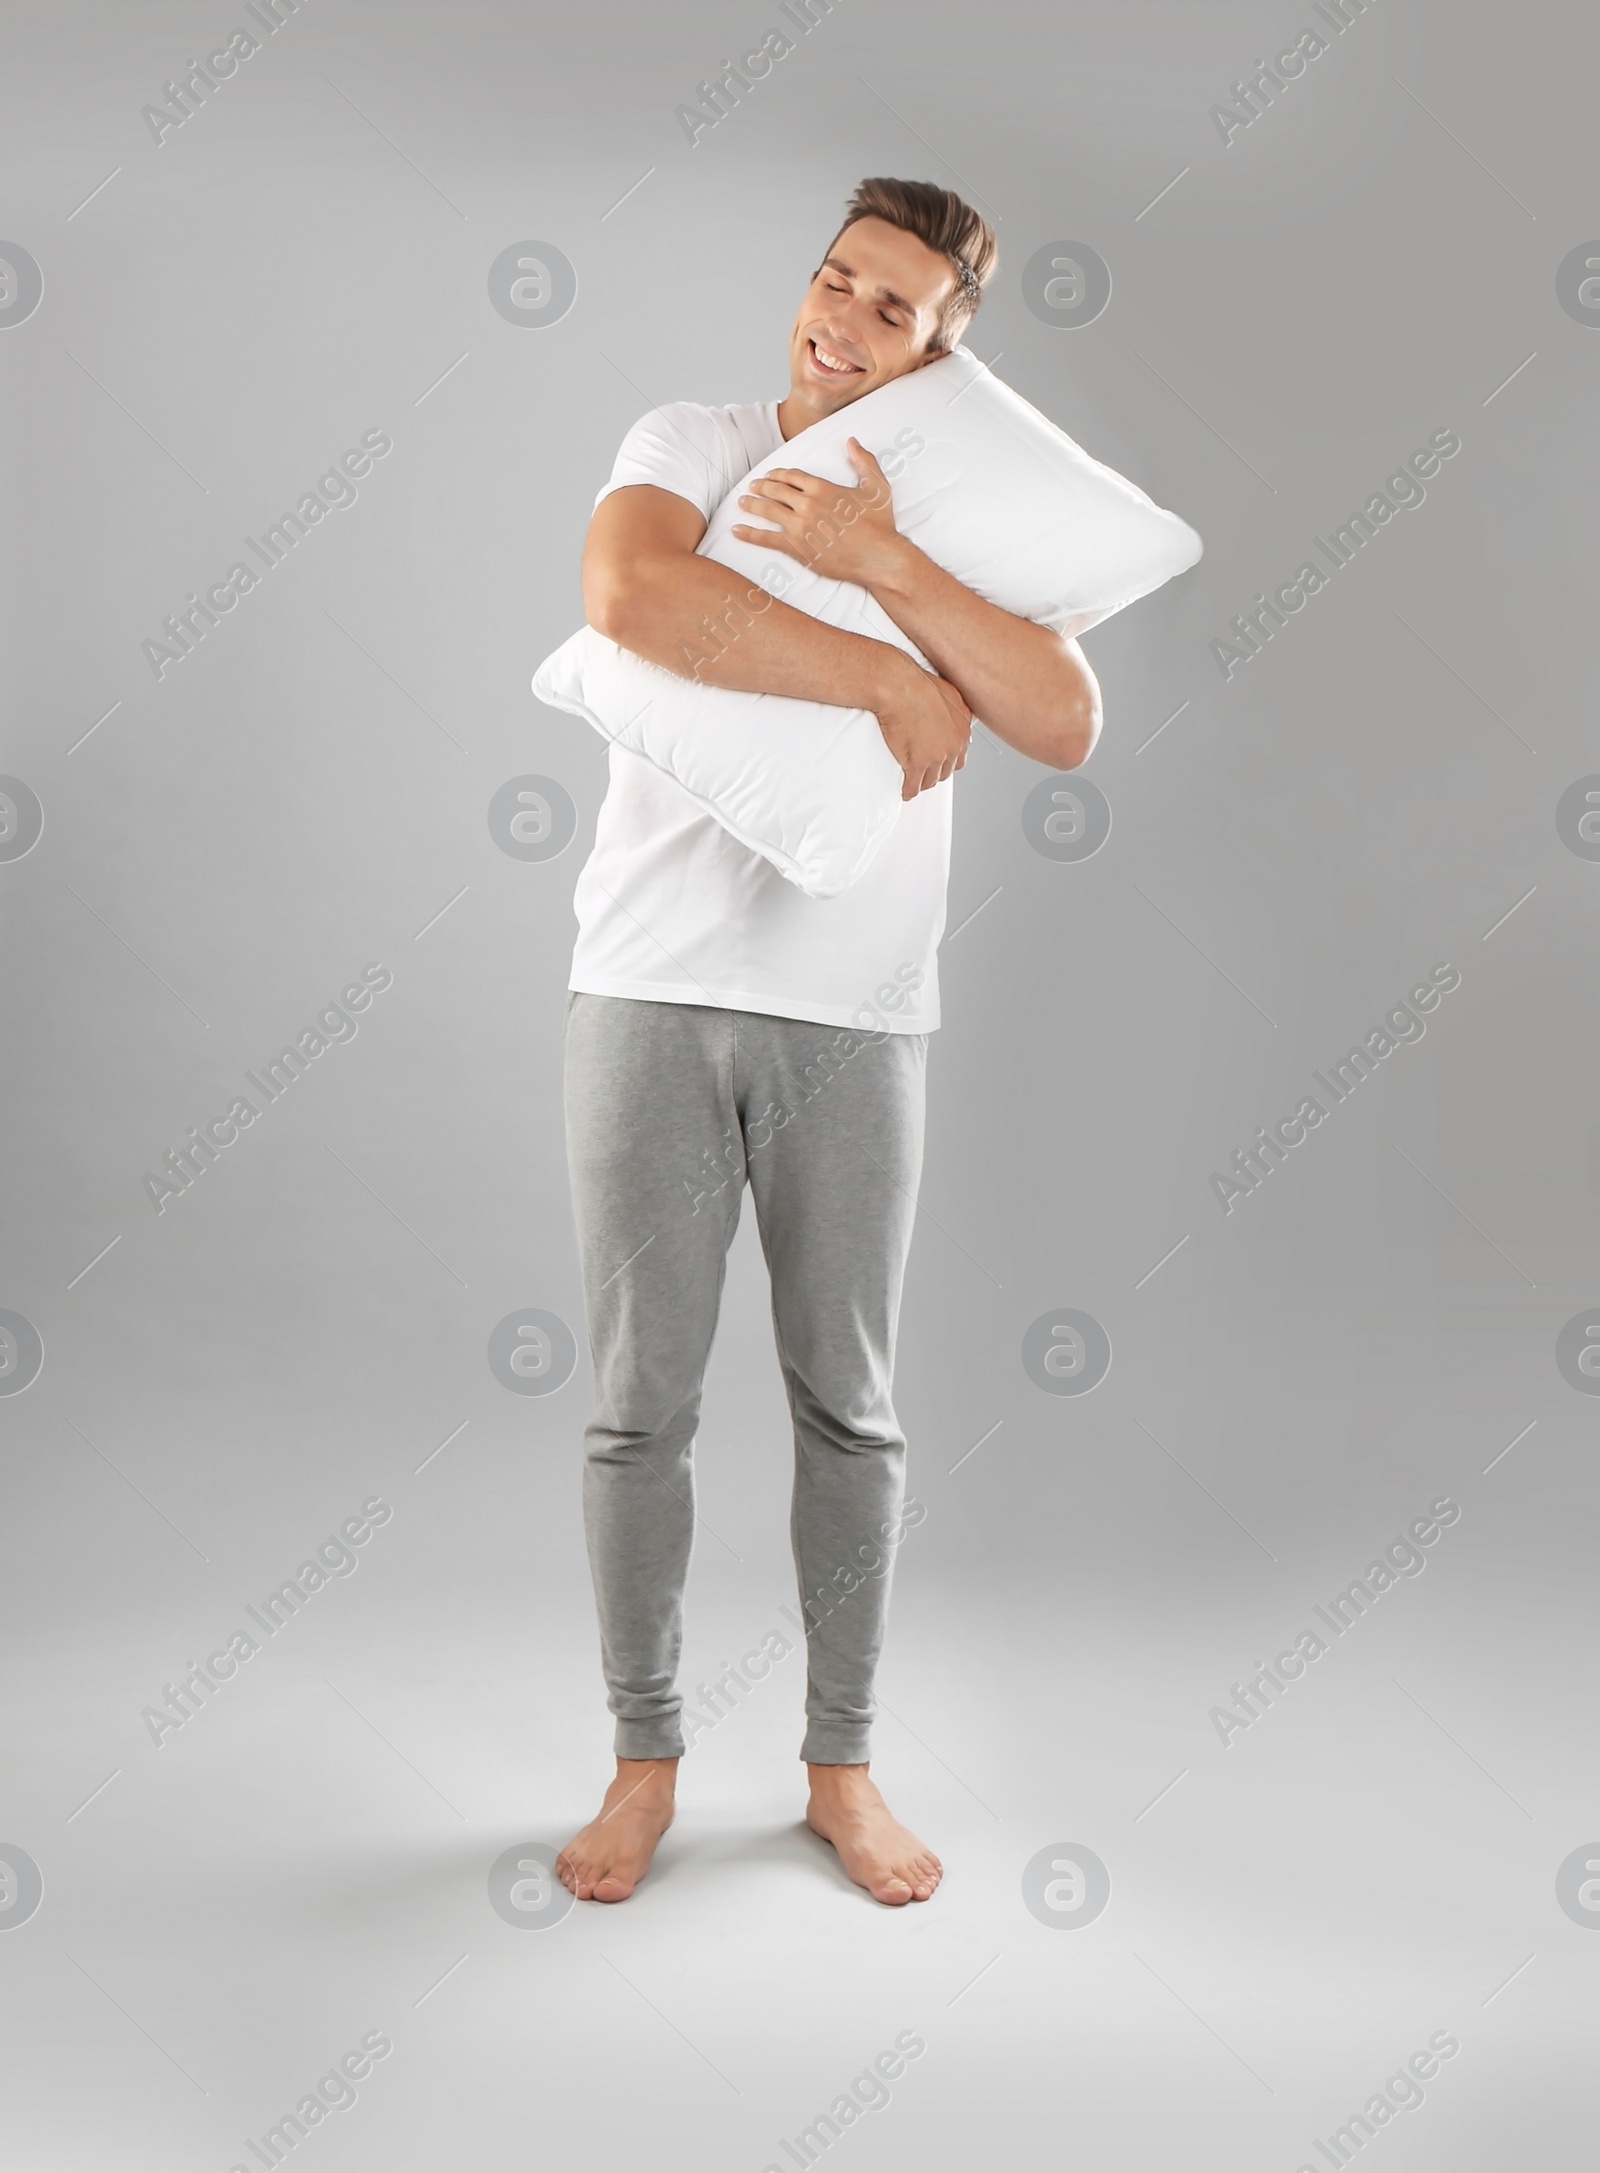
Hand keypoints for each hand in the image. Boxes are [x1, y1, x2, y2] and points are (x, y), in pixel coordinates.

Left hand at [730, 438, 906, 589]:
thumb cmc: (880, 524)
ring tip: (742, 502)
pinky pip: (767, 538)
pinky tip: (737, 530)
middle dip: (761, 487)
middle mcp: (808, 504)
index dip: (778, 475)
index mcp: (823, 487)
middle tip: (752, 487)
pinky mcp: (797, 548)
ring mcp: (800, 526)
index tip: (770, 476)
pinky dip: (749, 534)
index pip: (792, 476)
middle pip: (775, 490)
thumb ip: (864, 461)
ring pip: (768, 510)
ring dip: (752, 504)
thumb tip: (852, 442)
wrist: (878, 557)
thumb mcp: (877, 487)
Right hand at [873, 658, 970, 800]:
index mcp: (962, 728)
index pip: (959, 755)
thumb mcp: (947, 691)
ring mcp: (936, 756)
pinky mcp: (916, 764)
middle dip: (934, 771)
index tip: (937, 760)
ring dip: (921, 782)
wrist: (898, 686)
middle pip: (946, 770)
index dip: (946, 759)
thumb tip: (947, 713)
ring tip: (911, 780)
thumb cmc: (916, 683)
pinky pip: (912, 787)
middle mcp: (953, 744)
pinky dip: (907, 790)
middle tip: (922, 770)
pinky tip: (902, 789)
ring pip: (930, 780)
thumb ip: (952, 707)